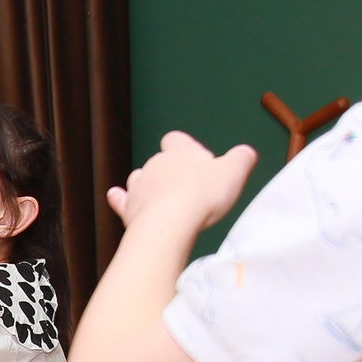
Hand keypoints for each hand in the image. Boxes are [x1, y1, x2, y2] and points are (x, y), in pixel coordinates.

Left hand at [105, 131, 257, 234]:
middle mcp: (156, 164)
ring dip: (147, 186)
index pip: (176, 140)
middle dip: (170, 173)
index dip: (183, 146)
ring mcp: (140, 186)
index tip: (192, 156)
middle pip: (159, 162)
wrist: (171, 221)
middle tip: (186, 189)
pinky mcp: (129, 208)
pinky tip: (115, 196)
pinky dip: (119, 198)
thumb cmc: (204, 194)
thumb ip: (241, 159)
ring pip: (139, 178)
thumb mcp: (233, 173)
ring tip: (160, 197)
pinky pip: (121, 199)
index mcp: (180, 152)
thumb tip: (246, 152)